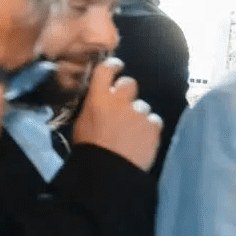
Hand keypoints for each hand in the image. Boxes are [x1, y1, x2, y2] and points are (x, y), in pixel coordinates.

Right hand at [71, 58, 161, 172]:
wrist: (108, 170)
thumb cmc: (88, 148)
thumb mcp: (81, 123)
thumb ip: (92, 108)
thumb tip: (98, 103)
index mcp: (98, 98)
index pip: (105, 71)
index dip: (112, 66)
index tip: (117, 66)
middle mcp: (120, 101)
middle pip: (130, 83)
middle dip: (127, 91)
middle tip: (124, 104)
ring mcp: (139, 113)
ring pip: (143, 106)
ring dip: (138, 114)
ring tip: (132, 130)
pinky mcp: (153, 126)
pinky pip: (153, 121)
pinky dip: (149, 128)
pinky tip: (142, 138)